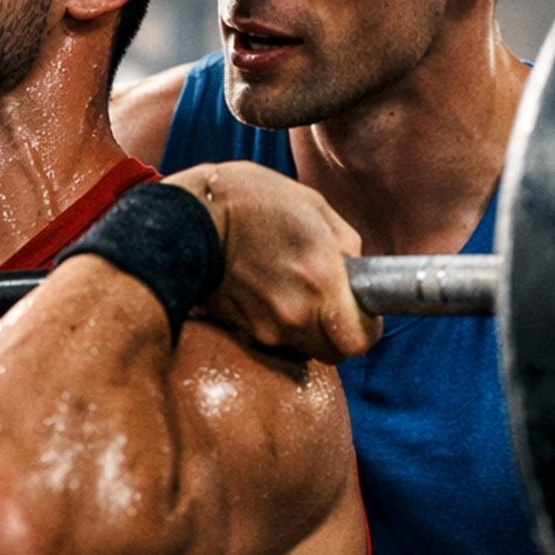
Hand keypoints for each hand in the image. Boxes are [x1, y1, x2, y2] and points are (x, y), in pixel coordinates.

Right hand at [164, 161, 380, 363]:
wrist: (188, 216)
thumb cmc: (252, 200)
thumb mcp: (313, 206)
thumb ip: (345, 244)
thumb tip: (356, 271)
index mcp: (323, 280)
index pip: (360, 340)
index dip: (366, 330)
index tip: (362, 315)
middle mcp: (296, 313)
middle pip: (333, 354)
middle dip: (337, 334)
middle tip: (328, 305)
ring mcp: (265, 326)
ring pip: (302, 348)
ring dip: (305, 328)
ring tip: (289, 289)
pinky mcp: (241, 330)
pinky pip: (272, 338)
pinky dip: (275, 323)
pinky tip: (264, 291)